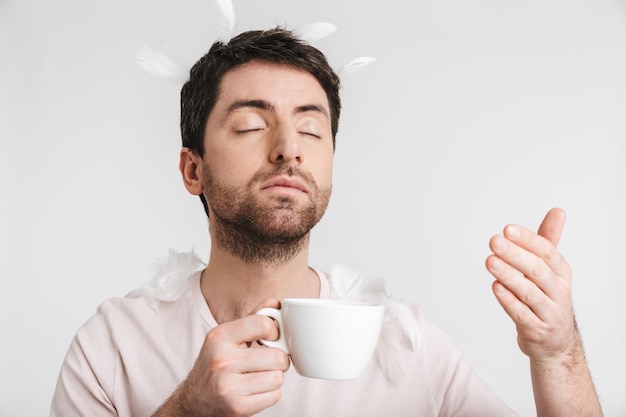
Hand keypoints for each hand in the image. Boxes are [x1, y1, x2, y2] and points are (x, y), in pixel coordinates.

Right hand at [154, 298, 289, 416]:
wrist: (193, 401)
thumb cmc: (215, 365)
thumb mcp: (227, 337)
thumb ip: (253, 318)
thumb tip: (276, 302)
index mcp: (219, 337)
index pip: (263, 324)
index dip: (275, 332)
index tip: (271, 339)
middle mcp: (221, 360)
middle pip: (278, 356)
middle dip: (279, 360)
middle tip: (267, 362)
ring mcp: (228, 385)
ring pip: (278, 378)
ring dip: (274, 379)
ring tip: (258, 377)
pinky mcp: (237, 407)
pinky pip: (274, 396)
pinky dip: (269, 395)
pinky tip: (255, 391)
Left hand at [485, 208, 577, 360]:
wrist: (556, 344)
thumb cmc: (548, 299)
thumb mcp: (551, 270)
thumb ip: (548, 241)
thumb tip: (558, 211)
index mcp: (561, 273)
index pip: (547, 252)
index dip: (528, 240)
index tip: (507, 229)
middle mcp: (558, 291)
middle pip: (538, 270)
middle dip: (515, 254)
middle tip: (494, 241)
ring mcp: (548, 312)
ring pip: (529, 292)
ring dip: (508, 275)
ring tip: (490, 261)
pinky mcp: (536, 330)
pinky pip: (521, 314)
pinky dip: (508, 300)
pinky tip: (495, 287)